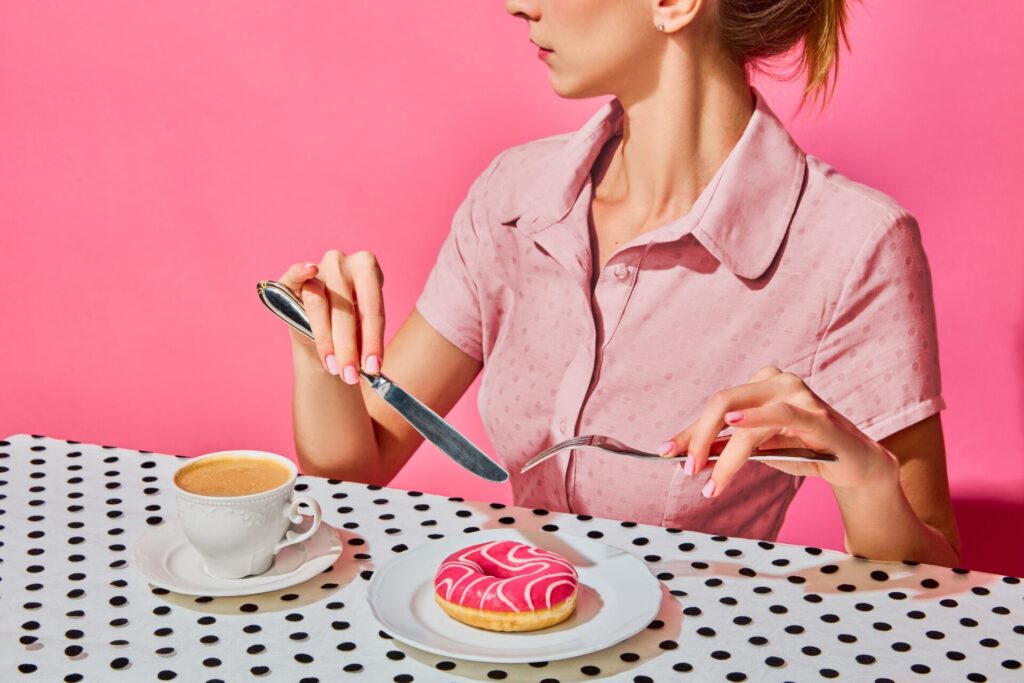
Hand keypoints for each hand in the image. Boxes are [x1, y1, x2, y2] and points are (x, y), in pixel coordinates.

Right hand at [278, 250, 385, 384]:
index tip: (373, 368)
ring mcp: (318, 267)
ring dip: (325, 339)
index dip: (373, 341)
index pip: (372, 309)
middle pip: (345, 308)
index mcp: (368, 269)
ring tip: (332, 367)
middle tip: (350, 375)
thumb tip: (369, 367)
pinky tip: (309, 270)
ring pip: (319, 304)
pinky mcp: (292, 276)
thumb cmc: (350, 326)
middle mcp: (343, 264)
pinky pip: (294, 274)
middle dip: (348, 347)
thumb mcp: (361, 331)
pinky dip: (300, 271)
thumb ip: (363, 341)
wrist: (325, 327)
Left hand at [658, 366, 898, 497]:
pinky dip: (755, 421)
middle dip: (698, 438)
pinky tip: (734, 428)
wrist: (856, 464)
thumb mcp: (760, 448)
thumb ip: (727, 446)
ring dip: (723, 455)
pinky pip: (781, 414)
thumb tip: (689, 455)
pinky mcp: (817, 415)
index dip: (688, 430)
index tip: (666, 451)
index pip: (715, 407)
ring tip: (710, 481)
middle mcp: (777, 381)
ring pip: (744, 420)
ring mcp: (798, 394)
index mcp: (760, 384)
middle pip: (721, 403)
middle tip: (688, 470)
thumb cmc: (806, 450)